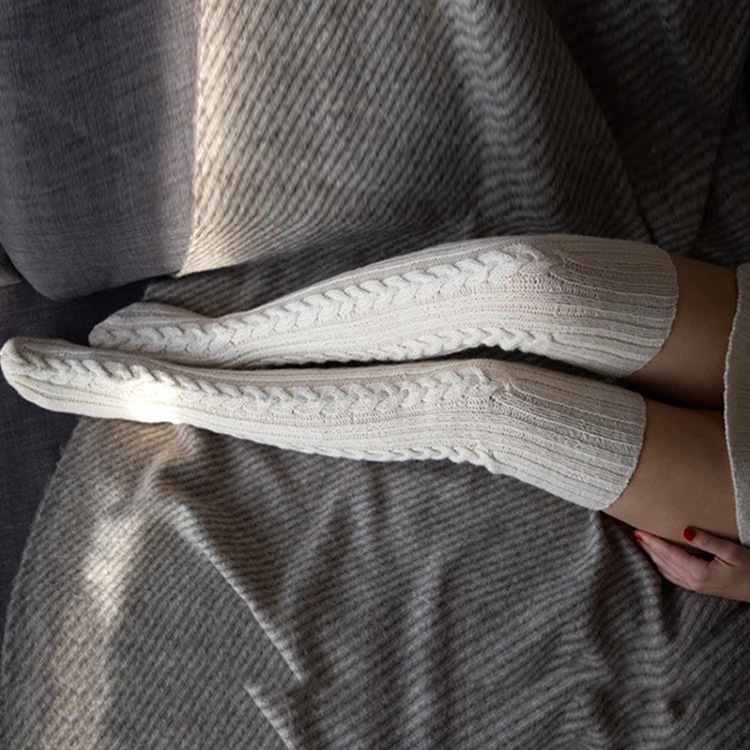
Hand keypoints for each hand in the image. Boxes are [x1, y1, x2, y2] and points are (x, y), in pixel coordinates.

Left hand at [634, 527, 749, 602]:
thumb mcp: (733, 552)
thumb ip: (708, 541)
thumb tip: (684, 530)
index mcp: (699, 573)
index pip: (669, 554)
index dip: (653, 541)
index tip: (639, 530)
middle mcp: (693, 582)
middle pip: (663, 562)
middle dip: (648, 547)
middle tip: (635, 532)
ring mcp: (695, 587)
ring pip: (666, 570)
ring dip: (652, 556)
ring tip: (641, 542)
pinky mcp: (699, 587)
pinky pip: (673, 576)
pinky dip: (661, 565)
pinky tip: (657, 558)